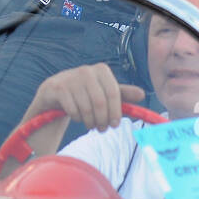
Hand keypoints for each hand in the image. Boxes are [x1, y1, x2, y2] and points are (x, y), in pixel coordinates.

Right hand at [27, 63, 144, 131]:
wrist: (55, 92)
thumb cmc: (86, 94)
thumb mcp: (104, 93)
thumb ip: (123, 94)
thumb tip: (142, 95)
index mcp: (101, 70)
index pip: (114, 93)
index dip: (116, 112)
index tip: (114, 125)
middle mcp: (86, 70)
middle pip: (100, 102)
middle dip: (102, 120)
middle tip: (102, 129)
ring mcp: (70, 78)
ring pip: (86, 108)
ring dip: (90, 122)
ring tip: (90, 124)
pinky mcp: (57, 87)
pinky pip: (72, 110)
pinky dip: (77, 118)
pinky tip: (77, 116)